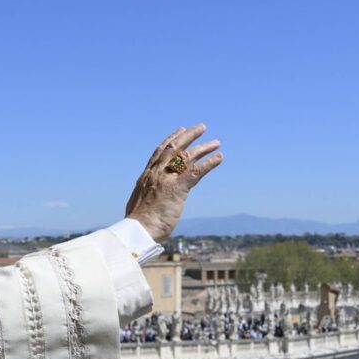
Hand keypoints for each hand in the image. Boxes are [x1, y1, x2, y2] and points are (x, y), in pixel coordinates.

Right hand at [125, 124, 221, 242]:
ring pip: (187, 156)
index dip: (171, 139)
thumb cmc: (138, 223)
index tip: (180, 130)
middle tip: (201, 127)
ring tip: (216, 142)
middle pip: (175, 147)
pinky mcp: (178, 189)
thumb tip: (145, 199)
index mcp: (146, 175)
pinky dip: (209, 162)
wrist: (138, 230)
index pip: (160, 151)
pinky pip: (197, 171)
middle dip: (189, 135)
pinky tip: (219, 157)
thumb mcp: (138, 202)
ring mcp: (167, 179)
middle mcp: (156, 173)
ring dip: (203, 147)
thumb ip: (145, 195)